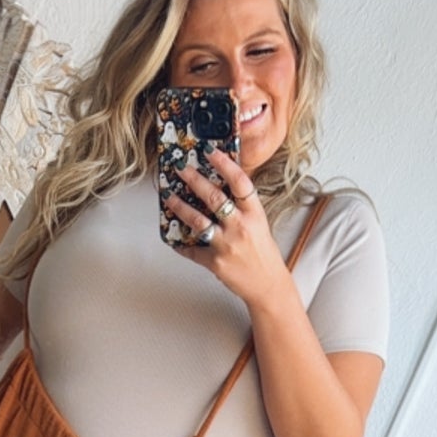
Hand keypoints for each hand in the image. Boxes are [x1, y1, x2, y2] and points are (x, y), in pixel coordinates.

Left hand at [166, 151, 291, 310]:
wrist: (268, 285)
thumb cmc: (263, 254)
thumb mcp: (259, 224)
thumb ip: (242, 208)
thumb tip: (220, 188)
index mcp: (254, 214)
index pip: (240, 182)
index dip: (225, 164)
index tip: (210, 152)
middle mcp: (240, 226)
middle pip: (214, 197)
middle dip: (194, 180)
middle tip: (181, 169)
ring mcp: (227, 245)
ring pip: (198, 221)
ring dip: (180, 207)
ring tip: (169, 197)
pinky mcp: (215, 262)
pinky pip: (192, 250)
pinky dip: (181, 245)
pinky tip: (173, 239)